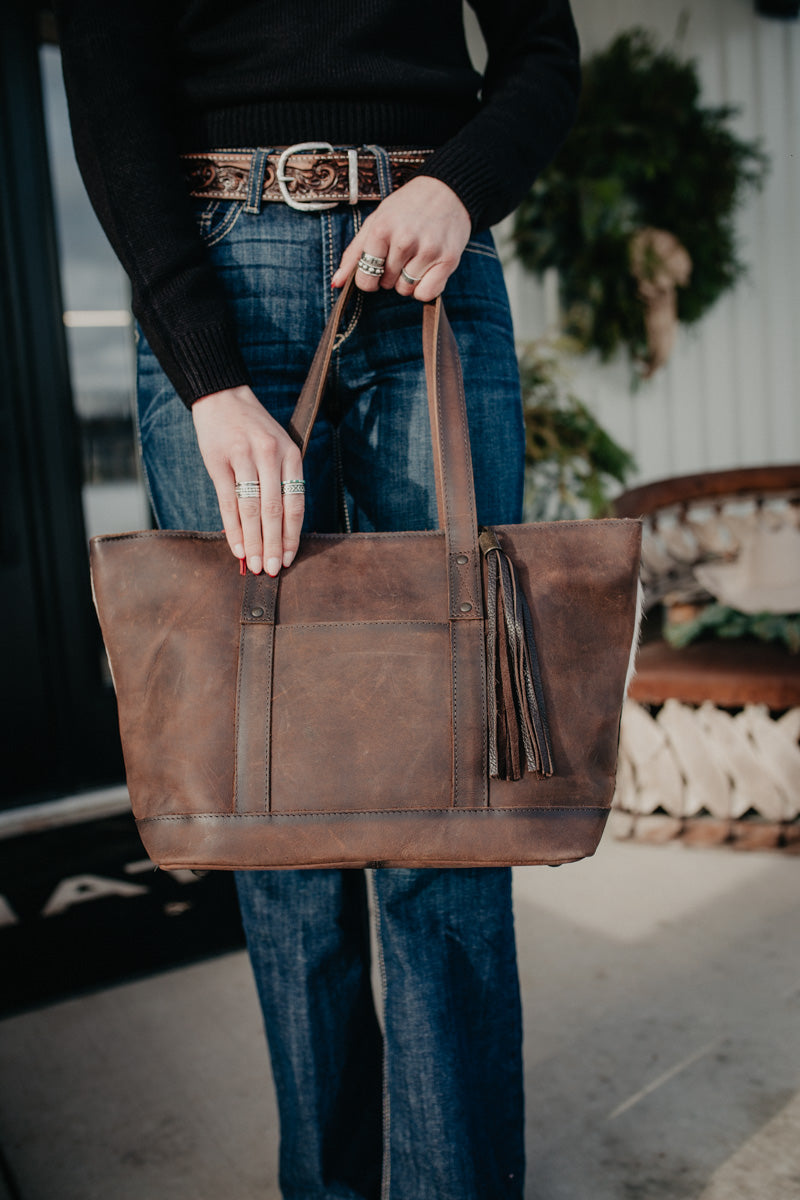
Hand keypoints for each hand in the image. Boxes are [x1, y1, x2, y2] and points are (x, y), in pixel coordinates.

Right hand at [191, 384, 303, 574]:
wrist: (222, 397)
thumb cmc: (253, 430)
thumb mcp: (278, 447)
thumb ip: (282, 481)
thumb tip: (280, 529)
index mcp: (290, 454)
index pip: (295, 503)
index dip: (291, 535)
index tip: (289, 558)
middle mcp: (270, 455)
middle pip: (274, 510)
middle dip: (273, 544)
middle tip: (272, 570)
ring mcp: (244, 457)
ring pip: (251, 509)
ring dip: (253, 542)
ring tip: (254, 565)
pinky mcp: (219, 462)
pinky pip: (227, 502)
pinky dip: (232, 528)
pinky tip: (236, 547)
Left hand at [331, 176, 471, 300]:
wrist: (448, 190)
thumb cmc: (407, 207)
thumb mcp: (376, 221)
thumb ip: (354, 253)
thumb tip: (337, 283)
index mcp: (382, 229)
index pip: (365, 278)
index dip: (369, 277)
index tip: (377, 266)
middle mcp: (405, 240)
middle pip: (387, 284)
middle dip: (390, 274)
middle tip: (402, 252)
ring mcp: (428, 251)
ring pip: (406, 290)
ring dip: (408, 280)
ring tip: (415, 257)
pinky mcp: (448, 260)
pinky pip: (426, 293)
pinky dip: (424, 288)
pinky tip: (426, 270)